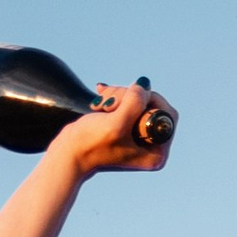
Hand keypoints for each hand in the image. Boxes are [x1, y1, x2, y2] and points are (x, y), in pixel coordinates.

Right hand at [45, 79, 173, 180]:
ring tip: (100, 106)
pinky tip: (99, 100)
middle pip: (153, 104)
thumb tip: (145, 83)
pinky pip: (128, 102)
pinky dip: (114, 98)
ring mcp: (138, 137)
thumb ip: (135, 102)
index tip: (126, 103)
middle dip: (130, 98)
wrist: (67, 154)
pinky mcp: (125, 128)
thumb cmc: (90, 145)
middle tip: (108, 104)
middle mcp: (151, 146)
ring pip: (138, 100)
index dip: (149, 101)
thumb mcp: (116, 124)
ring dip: (118, 97)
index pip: (168, 114)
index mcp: (157, 153)